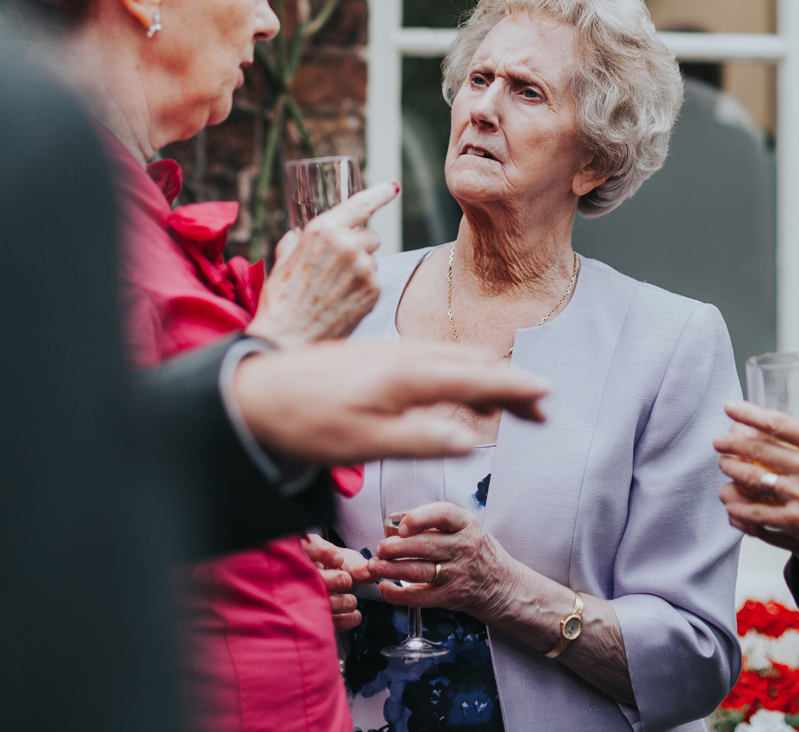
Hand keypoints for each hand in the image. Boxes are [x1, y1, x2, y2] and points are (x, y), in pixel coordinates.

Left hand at [232, 339, 548, 463]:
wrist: (251, 395)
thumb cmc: (305, 424)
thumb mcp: (365, 444)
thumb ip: (421, 439)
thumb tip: (473, 439)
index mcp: (407, 375)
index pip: (476, 379)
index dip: (515, 390)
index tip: (547, 399)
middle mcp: (402, 356)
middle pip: (471, 365)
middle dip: (510, 384)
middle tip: (541, 408)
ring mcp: (386, 354)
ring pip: (450, 359)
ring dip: (484, 378)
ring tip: (508, 400)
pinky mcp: (371, 359)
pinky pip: (429, 359)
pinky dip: (456, 373)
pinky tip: (452, 386)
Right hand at [247, 181, 398, 347]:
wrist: (287, 339)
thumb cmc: (279, 301)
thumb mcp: (282, 262)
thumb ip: (294, 242)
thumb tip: (298, 234)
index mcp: (324, 230)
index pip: (360, 204)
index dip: (379, 193)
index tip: (393, 187)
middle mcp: (348, 245)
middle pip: (370, 235)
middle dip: (359, 244)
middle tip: (339, 264)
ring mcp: (364, 268)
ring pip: (373, 259)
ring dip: (360, 267)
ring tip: (335, 288)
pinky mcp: (373, 291)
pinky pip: (374, 280)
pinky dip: (363, 287)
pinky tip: (342, 300)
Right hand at [304, 533, 372, 631]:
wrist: (335, 587)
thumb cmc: (340, 568)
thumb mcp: (350, 563)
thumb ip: (359, 567)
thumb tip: (371, 570)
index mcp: (307, 551)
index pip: (309, 547)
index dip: (322, 552)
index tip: (339, 560)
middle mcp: (298, 572)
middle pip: (306, 575)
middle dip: (328, 580)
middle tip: (346, 581)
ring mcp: (300, 596)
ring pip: (311, 600)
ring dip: (335, 602)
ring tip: (352, 601)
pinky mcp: (310, 617)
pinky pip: (320, 621)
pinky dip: (340, 620)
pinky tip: (355, 616)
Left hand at [368, 502, 517, 619]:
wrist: (501, 584)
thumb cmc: (475, 550)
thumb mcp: (462, 527)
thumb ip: (429, 520)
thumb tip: (392, 520)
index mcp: (465, 524)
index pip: (442, 514)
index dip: (419, 518)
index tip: (401, 526)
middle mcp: (464, 547)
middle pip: (425, 546)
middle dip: (395, 548)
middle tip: (379, 548)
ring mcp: (458, 573)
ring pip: (419, 571)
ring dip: (391, 569)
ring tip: (374, 566)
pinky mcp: (451, 596)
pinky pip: (421, 597)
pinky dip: (399, 595)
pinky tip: (385, 589)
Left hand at [713, 401, 798, 582]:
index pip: (778, 422)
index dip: (748, 413)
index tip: (730, 407)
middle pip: (758, 448)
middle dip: (732, 443)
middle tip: (719, 441)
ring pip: (752, 479)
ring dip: (732, 472)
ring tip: (724, 468)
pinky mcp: (798, 524)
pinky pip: (757, 515)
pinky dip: (739, 510)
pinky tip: (731, 506)